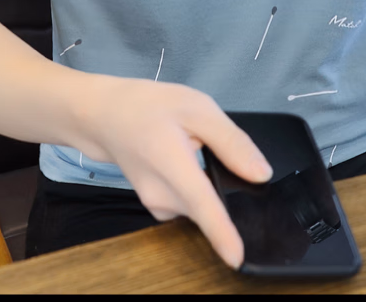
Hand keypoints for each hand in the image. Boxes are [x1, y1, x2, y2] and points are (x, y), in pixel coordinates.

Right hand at [73, 75, 272, 269]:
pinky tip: (184, 157)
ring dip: (209, 181)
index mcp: (172, 165)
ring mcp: (158, 205)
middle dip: (224, 182)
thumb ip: (231, 142)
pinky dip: (196, 185)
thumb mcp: (195, 108)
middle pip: (210, 204)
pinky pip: (191, 202)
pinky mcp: (159, 207)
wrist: (104, 116)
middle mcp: (162, 195)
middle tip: (205, 140)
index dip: (221, 233)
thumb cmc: (146, 107)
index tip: (237, 258)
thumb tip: (261, 173)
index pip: (201, 205)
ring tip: (190, 144)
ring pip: (202, 203)